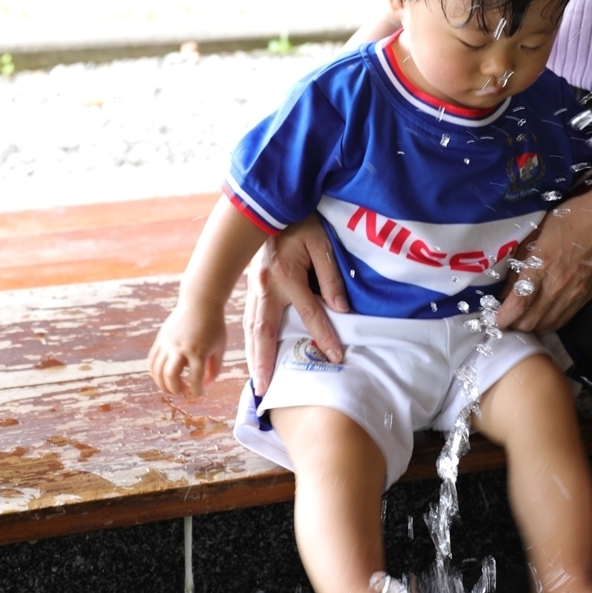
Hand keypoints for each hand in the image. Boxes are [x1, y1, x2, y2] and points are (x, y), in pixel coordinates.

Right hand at [149, 301, 226, 396]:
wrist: (200, 302)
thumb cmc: (214, 326)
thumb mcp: (220, 347)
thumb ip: (215, 368)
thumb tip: (206, 386)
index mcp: (198, 350)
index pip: (195, 379)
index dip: (197, 391)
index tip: (199, 393)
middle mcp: (181, 348)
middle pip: (171, 376)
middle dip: (175, 390)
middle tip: (183, 392)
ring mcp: (168, 343)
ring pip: (157, 370)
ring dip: (163, 384)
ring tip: (173, 388)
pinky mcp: (161, 339)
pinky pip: (152, 361)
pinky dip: (155, 373)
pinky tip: (163, 377)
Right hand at [244, 213, 348, 393]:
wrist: (273, 203)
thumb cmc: (303, 222)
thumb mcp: (323, 245)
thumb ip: (331, 278)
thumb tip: (341, 310)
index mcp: (286, 276)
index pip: (309, 315)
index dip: (324, 337)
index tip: (335, 357)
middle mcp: (265, 286)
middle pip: (265, 332)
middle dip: (265, 362)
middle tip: (265, 389)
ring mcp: (254, 287)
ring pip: (252, 329)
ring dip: (253, 356)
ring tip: (256, 381)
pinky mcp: (252, 286)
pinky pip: (250, 318)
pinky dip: (251, 340)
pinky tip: (253, 354)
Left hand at [495, 189, 591, 332]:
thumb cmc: (570, 218)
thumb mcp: (535, 232)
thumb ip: (519, 262)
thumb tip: (506, 290)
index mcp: (542, 265)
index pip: (518, 304)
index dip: (501, 318)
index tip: (491, 320)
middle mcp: (557, 285)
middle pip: (530, 322)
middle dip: (512, 325)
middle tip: (503, 317)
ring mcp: (573, 294)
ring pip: (546, 326)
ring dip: (529, 327)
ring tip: (519, 318)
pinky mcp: (584, 297)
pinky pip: (562, 321)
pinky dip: (547, 324)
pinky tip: (540, 316)